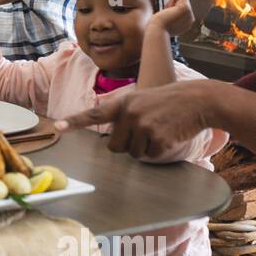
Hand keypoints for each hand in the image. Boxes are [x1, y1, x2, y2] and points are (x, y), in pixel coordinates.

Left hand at [54, 79, 218, 159]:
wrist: (198, 100)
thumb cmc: (170, 103)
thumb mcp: (142, 101)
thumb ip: (125, 116)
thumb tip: (114, 142)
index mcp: (123, 103)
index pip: (94, 114)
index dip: (75, 122)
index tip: (58, 127)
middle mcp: (129, 113)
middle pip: (114, 146)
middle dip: (127, 145)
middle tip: (146, 131)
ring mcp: (142, 125)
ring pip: (133, 153)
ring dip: (145, 148)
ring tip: (160, 129)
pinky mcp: (156, 137)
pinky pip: (150, 156)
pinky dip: (160, 151)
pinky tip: (169, 135)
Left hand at [149, 0, 193, 35]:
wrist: (157, 31)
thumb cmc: (157, 27)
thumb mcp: (167, 21)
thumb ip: (172, 16)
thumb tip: (171, 9)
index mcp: (187, 23)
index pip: (180, 8)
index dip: (171, 10)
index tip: (167, 20)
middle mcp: (190, 19)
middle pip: (182, 2)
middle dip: (171, 6)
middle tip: (166, 16)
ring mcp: (190, 14)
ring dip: (171, 4)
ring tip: (167, 14)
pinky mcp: (186, 8)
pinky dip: (172, 0)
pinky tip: (169, 10)